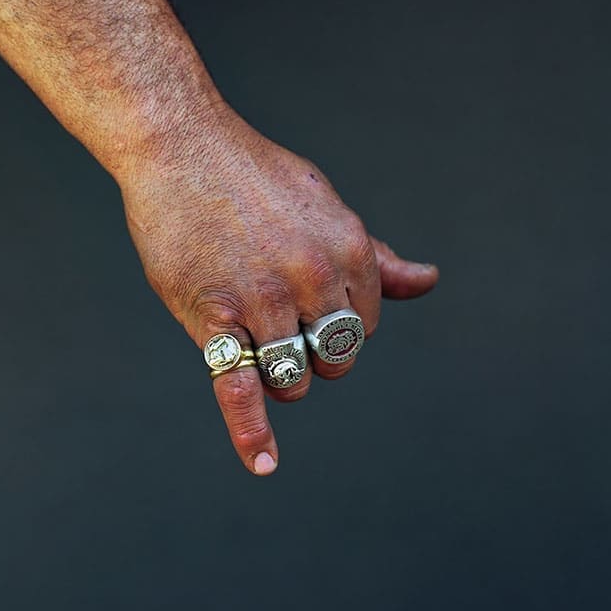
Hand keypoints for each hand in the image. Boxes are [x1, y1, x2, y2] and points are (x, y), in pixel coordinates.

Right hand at [121, 105, 438, 474]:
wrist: (181, 146)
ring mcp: (265, 302)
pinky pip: (240, 388)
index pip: (363, 326)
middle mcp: (315, 278)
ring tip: (257, 344)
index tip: (306, 305)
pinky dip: (251, 432)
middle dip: (315, 354)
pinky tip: (264, 463)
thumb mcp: (326, 204)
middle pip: (334, 358)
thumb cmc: (253, 174)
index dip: (335, 324)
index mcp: (348, 250)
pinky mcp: (216, 319)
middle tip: (281, 325)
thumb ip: (374, 255)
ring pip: (293, 377)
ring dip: (282, 377)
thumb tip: (428, 280)